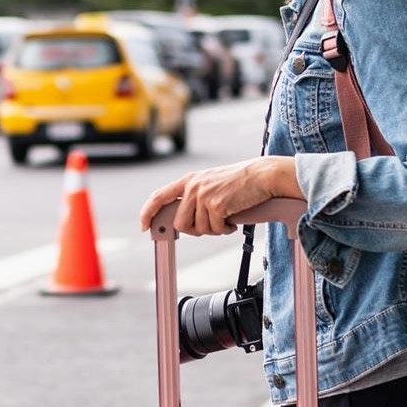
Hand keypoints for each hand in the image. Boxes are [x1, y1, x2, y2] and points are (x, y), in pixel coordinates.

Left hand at [139, 156, 303, 235]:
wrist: (261, 175)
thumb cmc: (240, 181)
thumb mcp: (211, 183)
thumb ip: (195, 196)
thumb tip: (183, 222)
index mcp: (190, 180)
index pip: (159, 196)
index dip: (147, 213)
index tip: (145, 226)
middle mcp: (193, 187)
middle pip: (180, 223)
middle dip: (195, 230)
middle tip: (212, 225)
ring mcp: (204, 196)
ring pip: (199, 230)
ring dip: (214, 229)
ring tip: (226, 218)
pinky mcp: (216, 205)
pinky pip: (215, 229)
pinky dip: (225, 229)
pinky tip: (233, 219)